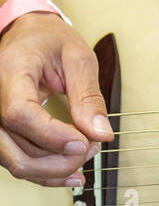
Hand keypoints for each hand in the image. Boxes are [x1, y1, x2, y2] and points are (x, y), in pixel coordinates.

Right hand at [0, 12, 113, 186]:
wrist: (27, 34)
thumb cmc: (48, 40)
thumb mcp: (77, 57)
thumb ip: (88, 95)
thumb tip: (101, 132)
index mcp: (9, 71)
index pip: (19, 114)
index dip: (52, 136)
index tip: (83, 142)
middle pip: (15, 148)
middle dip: (59, 159)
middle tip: (92, 147)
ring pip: (15, 161)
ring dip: (54, 168)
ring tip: (85, 153)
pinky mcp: (1, 132)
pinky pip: (16, 160)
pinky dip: (44, 171)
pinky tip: (69, 171)